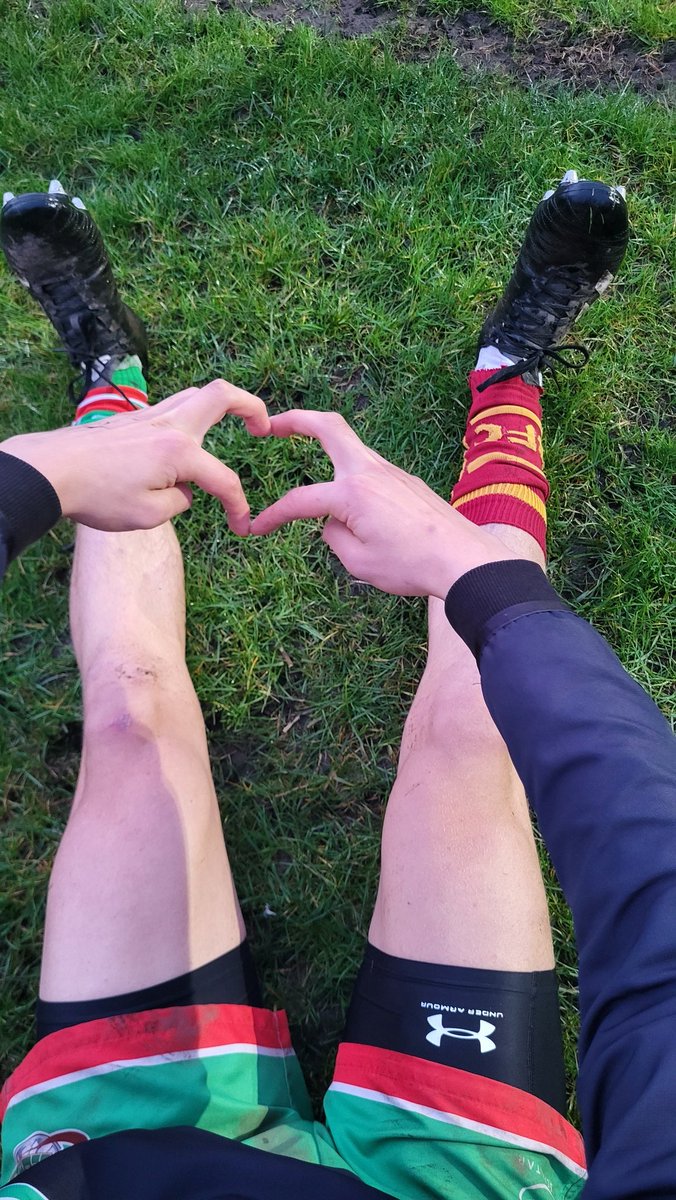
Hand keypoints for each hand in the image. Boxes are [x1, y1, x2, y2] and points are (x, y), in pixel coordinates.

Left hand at [1, 379, 269, 534]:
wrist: (51, 472)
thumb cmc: (97, 495)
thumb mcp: (149, 516)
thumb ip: (180, 502)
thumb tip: (183, 490)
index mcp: (180, 451)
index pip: (223, 479)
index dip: (239, 505)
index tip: (241, 526)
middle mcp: (169, 425)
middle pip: (221, 395)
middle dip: (252, 406)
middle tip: (264, 426)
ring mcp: (149, 416)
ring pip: (195, 396)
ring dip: (220, 407)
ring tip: (233, 426)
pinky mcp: (131, 420)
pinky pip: (171, 409)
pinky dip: (190, 419)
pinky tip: (184, 442)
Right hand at [250, 410, 514, 597]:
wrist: (463, 559)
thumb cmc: (411, 564)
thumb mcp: (359, 562)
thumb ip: (334, 536)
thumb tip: (332, 522)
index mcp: (350, 493)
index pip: (299, 501)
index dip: (272, 516)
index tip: (255, 529)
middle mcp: (369, 472)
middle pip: (329, 428)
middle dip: (296, 419)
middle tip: (272, 423)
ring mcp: (391, 472)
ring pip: (351, 445)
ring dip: (324, 442)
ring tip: (304, 446)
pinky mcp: (407, 482)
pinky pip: (370, 468)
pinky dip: (350, 471)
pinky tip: (349, 493)